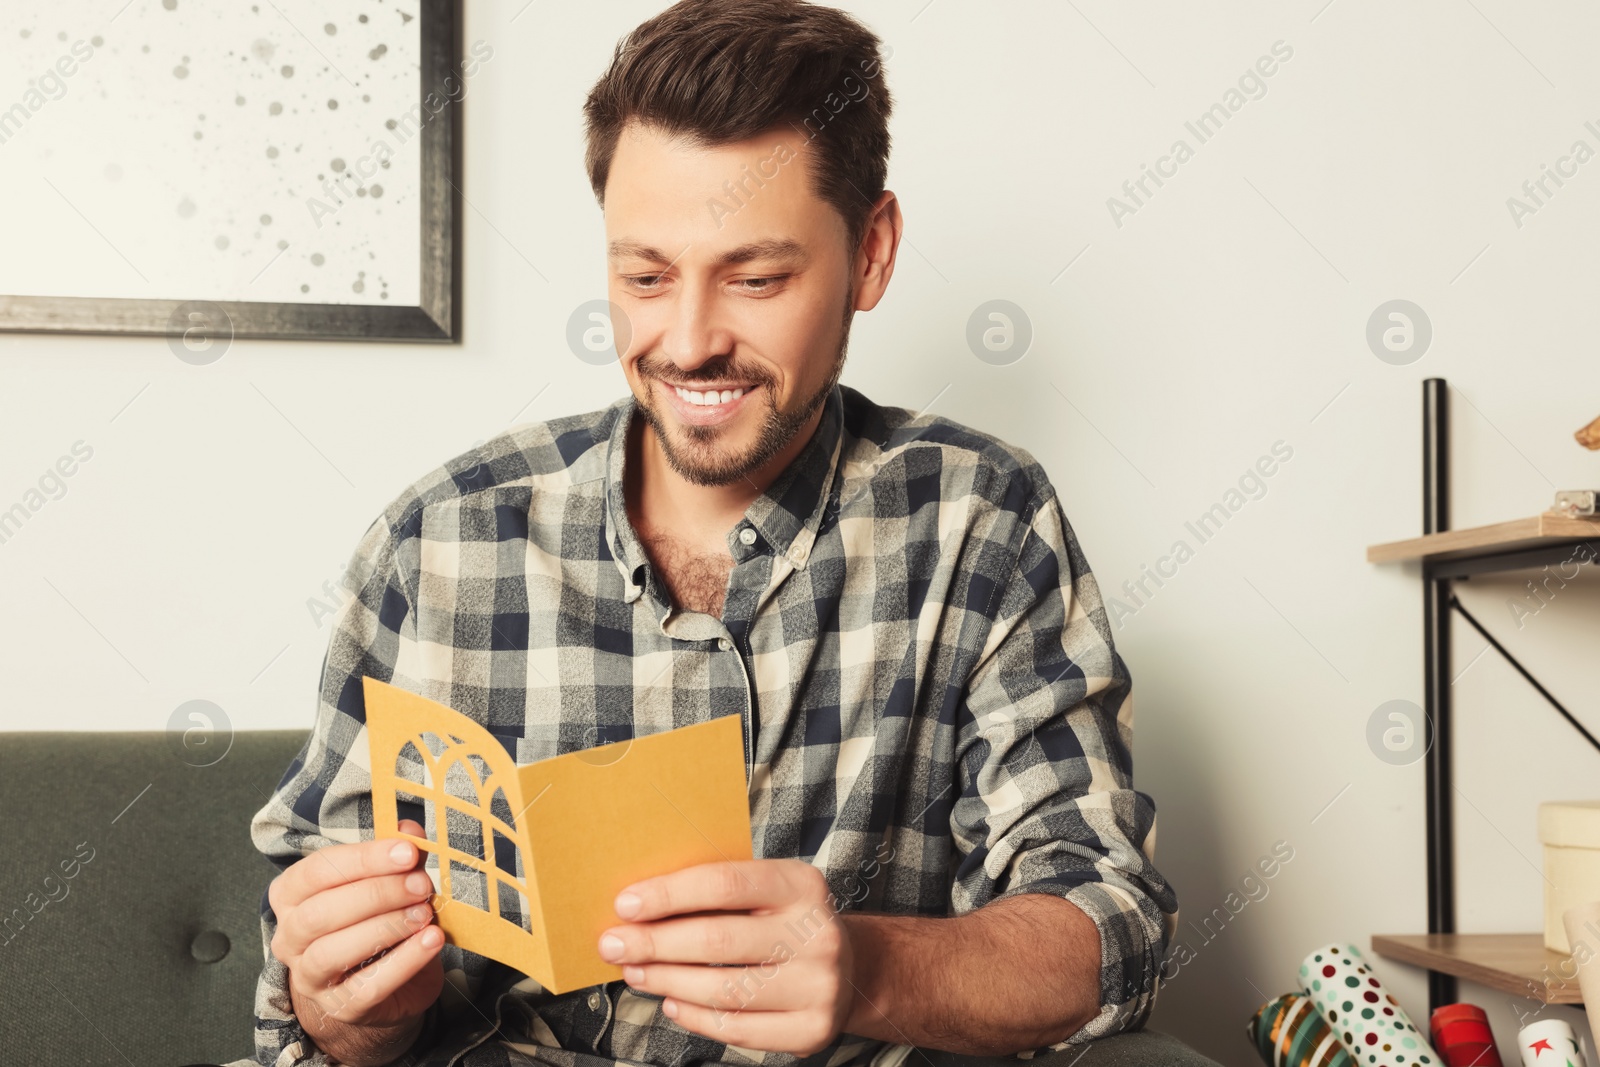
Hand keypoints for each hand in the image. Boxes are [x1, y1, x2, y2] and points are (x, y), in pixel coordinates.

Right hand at [268, 819, 444, 1052]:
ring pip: (333, 951)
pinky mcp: (340, 1006)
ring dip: (385, 928)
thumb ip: (396, 856)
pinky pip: (367, 986)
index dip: (364, 859)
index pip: (318, 870)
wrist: (386, 981)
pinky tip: (431, 941)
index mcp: (293, 894)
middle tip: (421, 885)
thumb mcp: (387, 882)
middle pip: (321, 912)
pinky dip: (404, 962)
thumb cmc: (377, 919)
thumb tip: (410, 831)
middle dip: (376, 894)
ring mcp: (309, 975)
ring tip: (425, 914)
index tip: (408, 852)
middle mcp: (290, 935)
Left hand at [597, 859, 853, 1054]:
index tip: (625, 905)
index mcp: (802, 885)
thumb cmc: (786, 922)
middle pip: (718, 939)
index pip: (725, 884)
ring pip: (722, 989)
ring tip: (635, 972)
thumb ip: (718, 893)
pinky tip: (670, 1001)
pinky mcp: (812, 1030)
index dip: (670, 894)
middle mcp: (817, 934)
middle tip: (612, 944)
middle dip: (655, 943)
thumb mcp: (768, 892)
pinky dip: (694, 1016)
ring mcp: (818, 986)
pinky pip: (736, 1028)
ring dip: (666, 981)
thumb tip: (639, 905)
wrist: (852, 969)